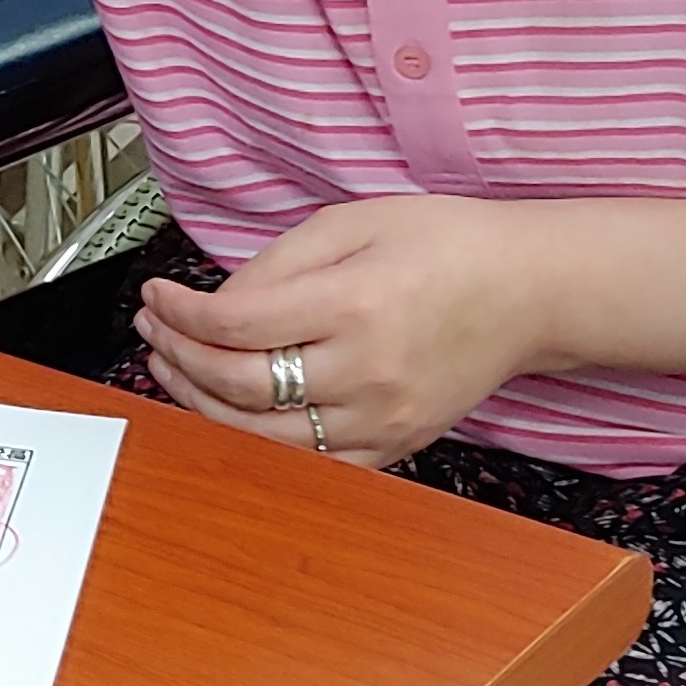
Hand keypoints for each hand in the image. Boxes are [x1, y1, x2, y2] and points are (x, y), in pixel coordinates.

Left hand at [129, 193, 554, 467]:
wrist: (530, 290)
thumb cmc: (450, 248)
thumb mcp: (353, 222)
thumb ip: (276, 262)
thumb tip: (215, 302)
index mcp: (355, 304)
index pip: (234, 324)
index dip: (179, 312)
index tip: (158, 297)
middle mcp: (368, 370)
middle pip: (239, 384)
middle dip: (179, 356)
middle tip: (156, 330)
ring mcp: (383, 418)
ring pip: (263, 437)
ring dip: (203, 404)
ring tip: (176, 369)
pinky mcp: (394, 445)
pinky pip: (309, 462)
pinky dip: (257, 443)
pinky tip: (230, 411)